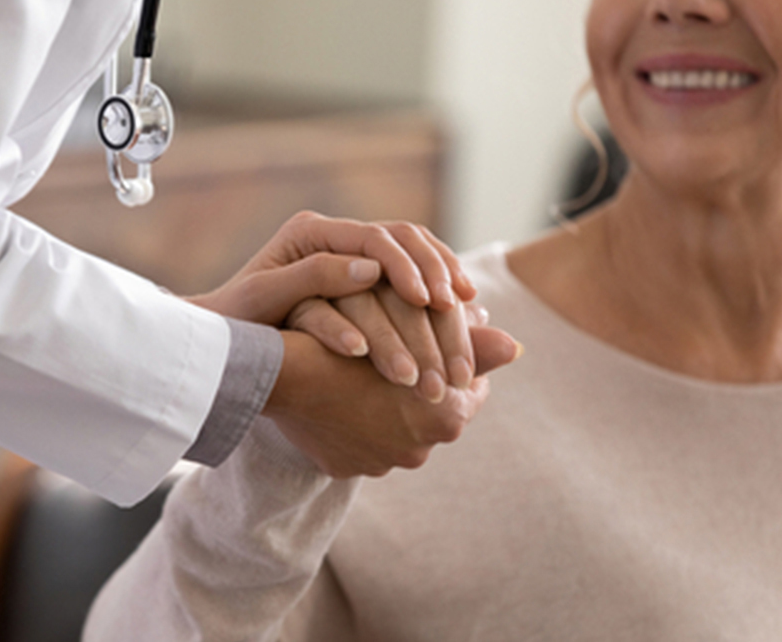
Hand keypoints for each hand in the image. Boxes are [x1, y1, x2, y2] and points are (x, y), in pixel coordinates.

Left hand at [188, 212, 475, 335]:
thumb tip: (371, 269)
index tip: (428, 301)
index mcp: (311, 232)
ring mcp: (348, 251)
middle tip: (458, 303)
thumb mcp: (266, 299)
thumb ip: (315, 278)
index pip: (375, 238)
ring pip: (411, 248)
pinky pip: (408, 270)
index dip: (407, 267)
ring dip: (442, 273)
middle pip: (401, 236)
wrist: (221, 334)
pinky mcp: (358, 273)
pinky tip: (455, 307)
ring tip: (467, 303)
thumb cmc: (236, 321)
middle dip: (433, 269)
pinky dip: (434, 284)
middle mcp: (333, 234)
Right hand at [262, 331, 489, 477]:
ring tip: (369, 378)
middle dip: (424, 388)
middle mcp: (420, 450)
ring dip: (389, 410)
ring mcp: (380, 464)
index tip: (441, 342)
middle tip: (405, 357)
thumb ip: (471, 346)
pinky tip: (343, 400)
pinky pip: (360, 446)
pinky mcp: (345, 469)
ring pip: (396, 432)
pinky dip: (357, 427)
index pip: (470, 390)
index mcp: (446, 418)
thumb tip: (517, 346)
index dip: (457, 361)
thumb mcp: (414, 332)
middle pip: (433, 414)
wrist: (285, 373)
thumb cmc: (353, 341)